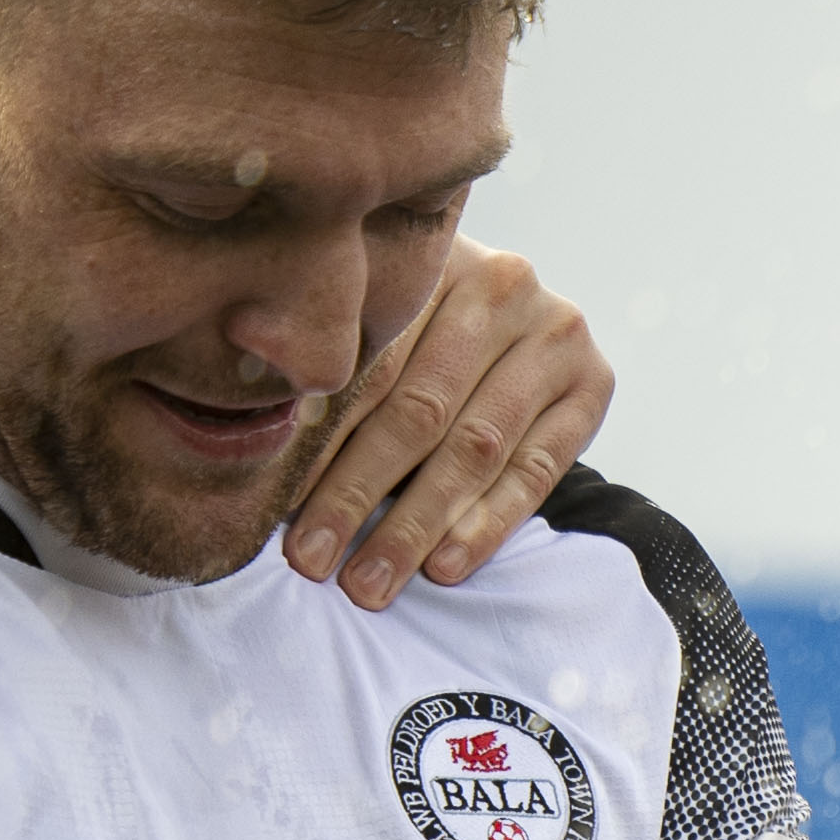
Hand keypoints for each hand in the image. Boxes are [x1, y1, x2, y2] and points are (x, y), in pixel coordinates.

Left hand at [285, 235, 611, 605]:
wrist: (515, 320)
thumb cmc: (414, 332)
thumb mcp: (372, 327)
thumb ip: (329, 368)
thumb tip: (246, 440)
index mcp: (427, 257)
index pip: (366, 363)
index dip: (316, 438)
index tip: (270, 504)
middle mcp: (502, 284)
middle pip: (418, 409)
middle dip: (356, 493)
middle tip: (310, 560)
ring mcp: (555, 332)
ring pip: (474, 447)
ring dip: (415, 524)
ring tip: (368, 582)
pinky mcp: (593, 382)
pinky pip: (536, 470)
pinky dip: (487, 524)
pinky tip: (445, 566)